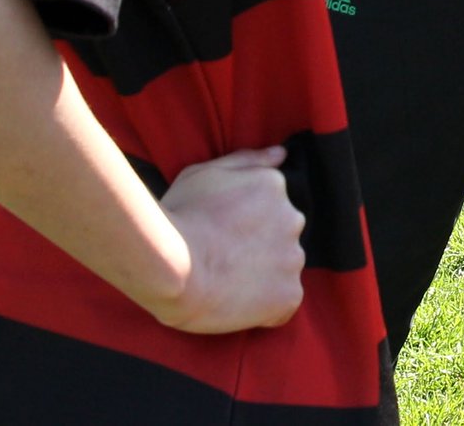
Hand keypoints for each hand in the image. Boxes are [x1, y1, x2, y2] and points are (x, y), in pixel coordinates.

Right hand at [148, 146, 307, 333]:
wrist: (170, 265)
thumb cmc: (180, 217)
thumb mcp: (205, 173)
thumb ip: (247, 161)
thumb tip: (281, 154)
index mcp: (275, 187)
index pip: (273, 206)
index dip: (247, 224)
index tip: (222, 234)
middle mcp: (293, 219)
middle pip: (281, 236)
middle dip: (258, 247)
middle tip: (222, 259)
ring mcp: (292, 258)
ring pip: (284, 269)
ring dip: (263, 276)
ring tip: (226, 283)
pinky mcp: (287, 294)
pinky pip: (285, 304)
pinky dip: (267, 308)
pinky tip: (238, 305)